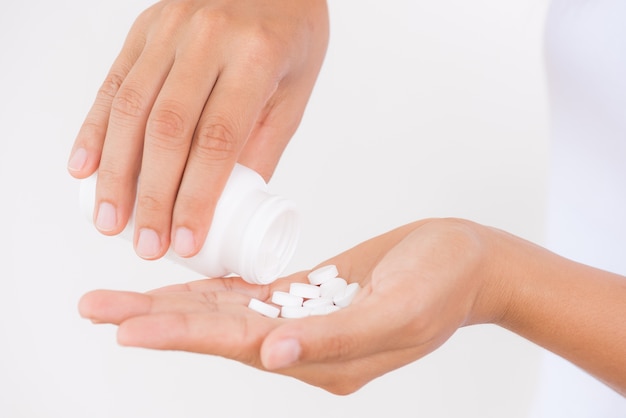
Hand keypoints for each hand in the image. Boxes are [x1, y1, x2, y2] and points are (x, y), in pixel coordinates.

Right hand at [67, 0, 328, 259]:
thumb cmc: (291, 37)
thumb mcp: (293, 95)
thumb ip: (260, 149)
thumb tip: (229, 207)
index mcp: (255, 57)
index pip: (218, 139)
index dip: (197, 197)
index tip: (187, 240)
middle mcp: (206, 38)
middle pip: (167, 129)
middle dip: (151, 196)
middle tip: (146, 244)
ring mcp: (170, 29)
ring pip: (131, 109)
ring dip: (115, 173)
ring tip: (110, 221)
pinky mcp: (145, 28)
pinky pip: (114, 82)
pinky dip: (95, 129)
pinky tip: (85, 167)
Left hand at [79, 218, 503, 393]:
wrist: (467, 263)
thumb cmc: (442, 283)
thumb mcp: (400, 311)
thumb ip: (335, 337)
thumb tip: (271, 355)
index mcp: (323, 358)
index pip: (237, 345)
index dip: (181, 333)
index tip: (126, 324)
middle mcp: (304, 346)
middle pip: (217, 333)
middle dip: (157, 320)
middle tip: (96, 308)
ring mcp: (304, 321)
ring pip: (226, 316)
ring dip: (174, 306)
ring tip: (122, 300)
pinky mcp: (308, 296)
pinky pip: (250, 298)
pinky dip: (211, 293)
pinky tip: (181, 288)